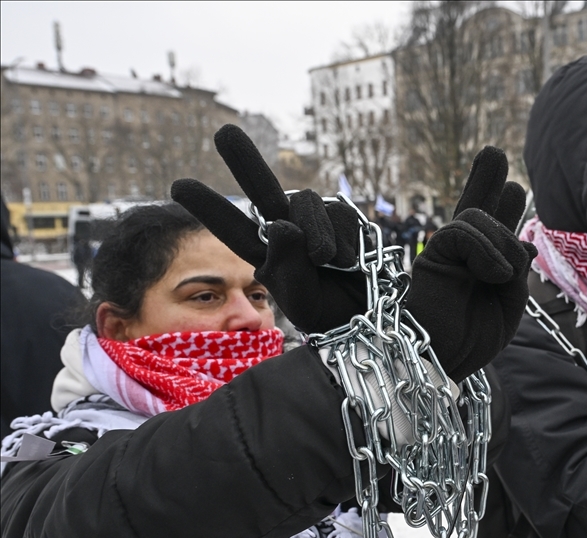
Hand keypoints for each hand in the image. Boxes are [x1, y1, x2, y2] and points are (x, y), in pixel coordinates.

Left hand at [171, 124, 365, 332]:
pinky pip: (339, 216)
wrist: (364, 312)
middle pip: (263, 189)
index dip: (209, 206)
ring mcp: (314, 220)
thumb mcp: (299, 298)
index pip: (233, 227)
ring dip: (318, 236)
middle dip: (244, 161)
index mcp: (264, 252)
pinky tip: (349, 261)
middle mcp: (287, 229)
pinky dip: (344, 242)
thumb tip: (283, 224)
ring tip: (327, 265)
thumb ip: (286, 263)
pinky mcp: (343, 217)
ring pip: (307, 204)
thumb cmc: (327, 310)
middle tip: (224, 133)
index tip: (178, 185)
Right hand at [406, 146, 536, 382]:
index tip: (513, 188)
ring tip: (503, 276)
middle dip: (485, 180)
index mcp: (480, 267)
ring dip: (501, 243)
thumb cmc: (471, 341)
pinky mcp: (431, 255)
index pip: (491, 229)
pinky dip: (485, 250)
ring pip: (477, 217)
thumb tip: (523, 241)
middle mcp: (461, 255)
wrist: (442, 361)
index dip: (501, 206)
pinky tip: (494, 274)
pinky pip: (462, 232)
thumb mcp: (509, 304)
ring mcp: (445, 252)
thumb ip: (515, 269)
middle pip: (474, 207)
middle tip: (494, 154)